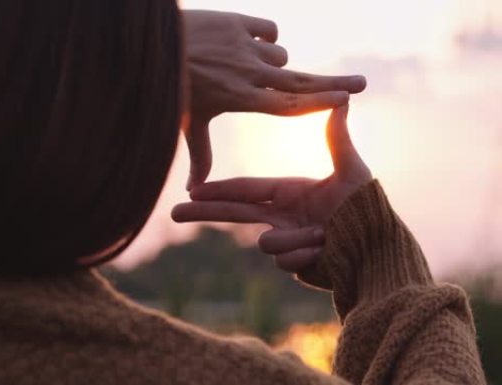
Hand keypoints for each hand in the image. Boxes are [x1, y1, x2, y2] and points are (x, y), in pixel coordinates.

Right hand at [172, 105, 371, 272]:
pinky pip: (284, 261)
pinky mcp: (293, 262)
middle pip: (235, 214)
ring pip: (267, 244)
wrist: (378, 250)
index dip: (218, 190)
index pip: (245, 189)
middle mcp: (282, 215)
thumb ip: (337, 139)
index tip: (193, 189)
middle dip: (205, 214)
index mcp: (288, 192)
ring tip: (324, 235)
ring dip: (295, 239)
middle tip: (175, 213)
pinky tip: (325, 251)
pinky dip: (304, 255)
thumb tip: (341, 99)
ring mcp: (285, 239)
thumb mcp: (352, 171)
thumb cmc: (368, 209)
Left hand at [183, 10, 366, 188]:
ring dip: (276, 65)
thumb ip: (200, 154)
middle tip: (362, 82)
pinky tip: (253, 45)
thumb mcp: (188, 124)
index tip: (345, 101)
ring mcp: (243, 45)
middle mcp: (248, 72)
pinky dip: (266, 38)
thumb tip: (193, 189)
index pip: (287, 104)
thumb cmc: (168, 90)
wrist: (150, 45)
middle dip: (333, 82)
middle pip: (300, 80)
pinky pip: (269, 29)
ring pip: (280, 55)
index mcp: (239, 98)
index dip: (318, 103)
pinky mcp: (237, 22)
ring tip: (251, 70)